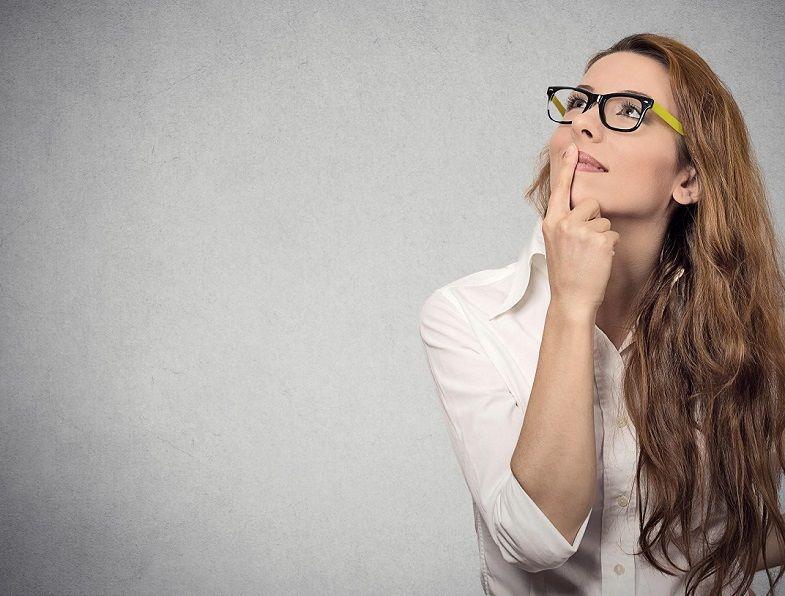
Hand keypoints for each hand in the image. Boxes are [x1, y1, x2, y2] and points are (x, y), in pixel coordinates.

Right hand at [543, 142, 619, 314]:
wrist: (571, 299)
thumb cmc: (566, 273)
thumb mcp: (556, 243)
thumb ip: (564, 222)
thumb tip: (581, 207)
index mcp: (551, 222)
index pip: (560, 189)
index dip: (566, 167)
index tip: (572, 147)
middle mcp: (564, 223)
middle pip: (591, 203)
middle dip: (594, 220)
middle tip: (584, 245)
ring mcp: (581, 231)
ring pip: (604, 220)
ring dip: (602, 236)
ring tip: (590, 256)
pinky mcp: (599, 240)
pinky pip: (613, 233)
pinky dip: (610, 247)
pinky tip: (598, 261)